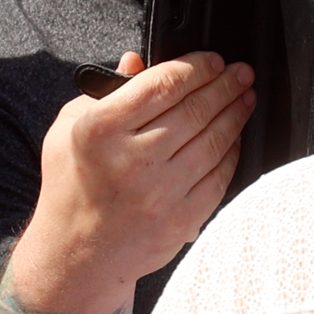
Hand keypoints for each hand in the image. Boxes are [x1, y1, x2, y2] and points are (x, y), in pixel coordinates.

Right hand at [5, 53, 255, 313]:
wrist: (77, 254)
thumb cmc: (71, 185)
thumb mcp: (68, 129)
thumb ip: (105, 92)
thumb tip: (137, 60)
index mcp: (99, 129)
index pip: (162, 84)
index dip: (197, 67)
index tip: (214, 60)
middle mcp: (131, 159)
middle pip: (195, 109)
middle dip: (225, 85)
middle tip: (242, 73)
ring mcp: (159, 192)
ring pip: (213, 141)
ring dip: (236, 114)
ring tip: (245, 98)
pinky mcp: (181, 219)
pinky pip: (218, 177)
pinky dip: (231, 152)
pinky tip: (236, 137)